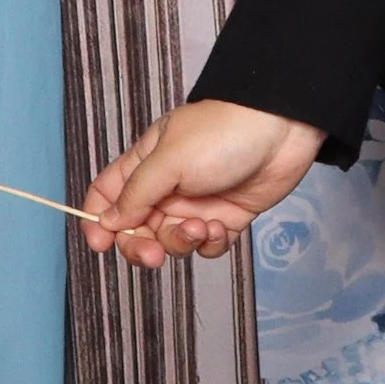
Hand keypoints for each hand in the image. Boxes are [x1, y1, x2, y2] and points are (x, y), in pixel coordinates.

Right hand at [81, 100, 325, 268]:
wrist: (286, 128)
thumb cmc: (224, 133)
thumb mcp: (169, 159)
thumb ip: (136, 194)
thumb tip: (108, 222)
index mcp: (147, 163)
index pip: (108, 194)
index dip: (98, 220)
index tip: (100, 244)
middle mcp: (169, 186)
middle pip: (135, 228)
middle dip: (140, 246)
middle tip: (153, 255)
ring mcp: (199, 202)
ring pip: (170, 241)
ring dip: (180, 243)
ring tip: (201, 227)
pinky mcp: (228, 215)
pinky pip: (206, 245)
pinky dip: (209, 245)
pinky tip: (221, 230)